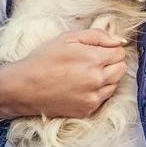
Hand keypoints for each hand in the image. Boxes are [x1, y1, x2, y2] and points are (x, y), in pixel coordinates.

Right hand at [0, 29, 127, 119]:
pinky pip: (104, 98)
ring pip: (115, 84)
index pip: (120, 53)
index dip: (111, 49)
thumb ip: (98, 36)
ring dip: (108, 77)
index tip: (99, 49)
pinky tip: (82, 86)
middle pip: (121, 69)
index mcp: (94, 59)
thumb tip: (119, 41)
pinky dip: (98, 91)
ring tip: (88, 73)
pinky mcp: (87, 111)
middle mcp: (98, 80)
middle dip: (112, 62)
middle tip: (94, 60)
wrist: (24, 87)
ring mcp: (93, 98)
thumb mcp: (68, 37)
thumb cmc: (44, 58)